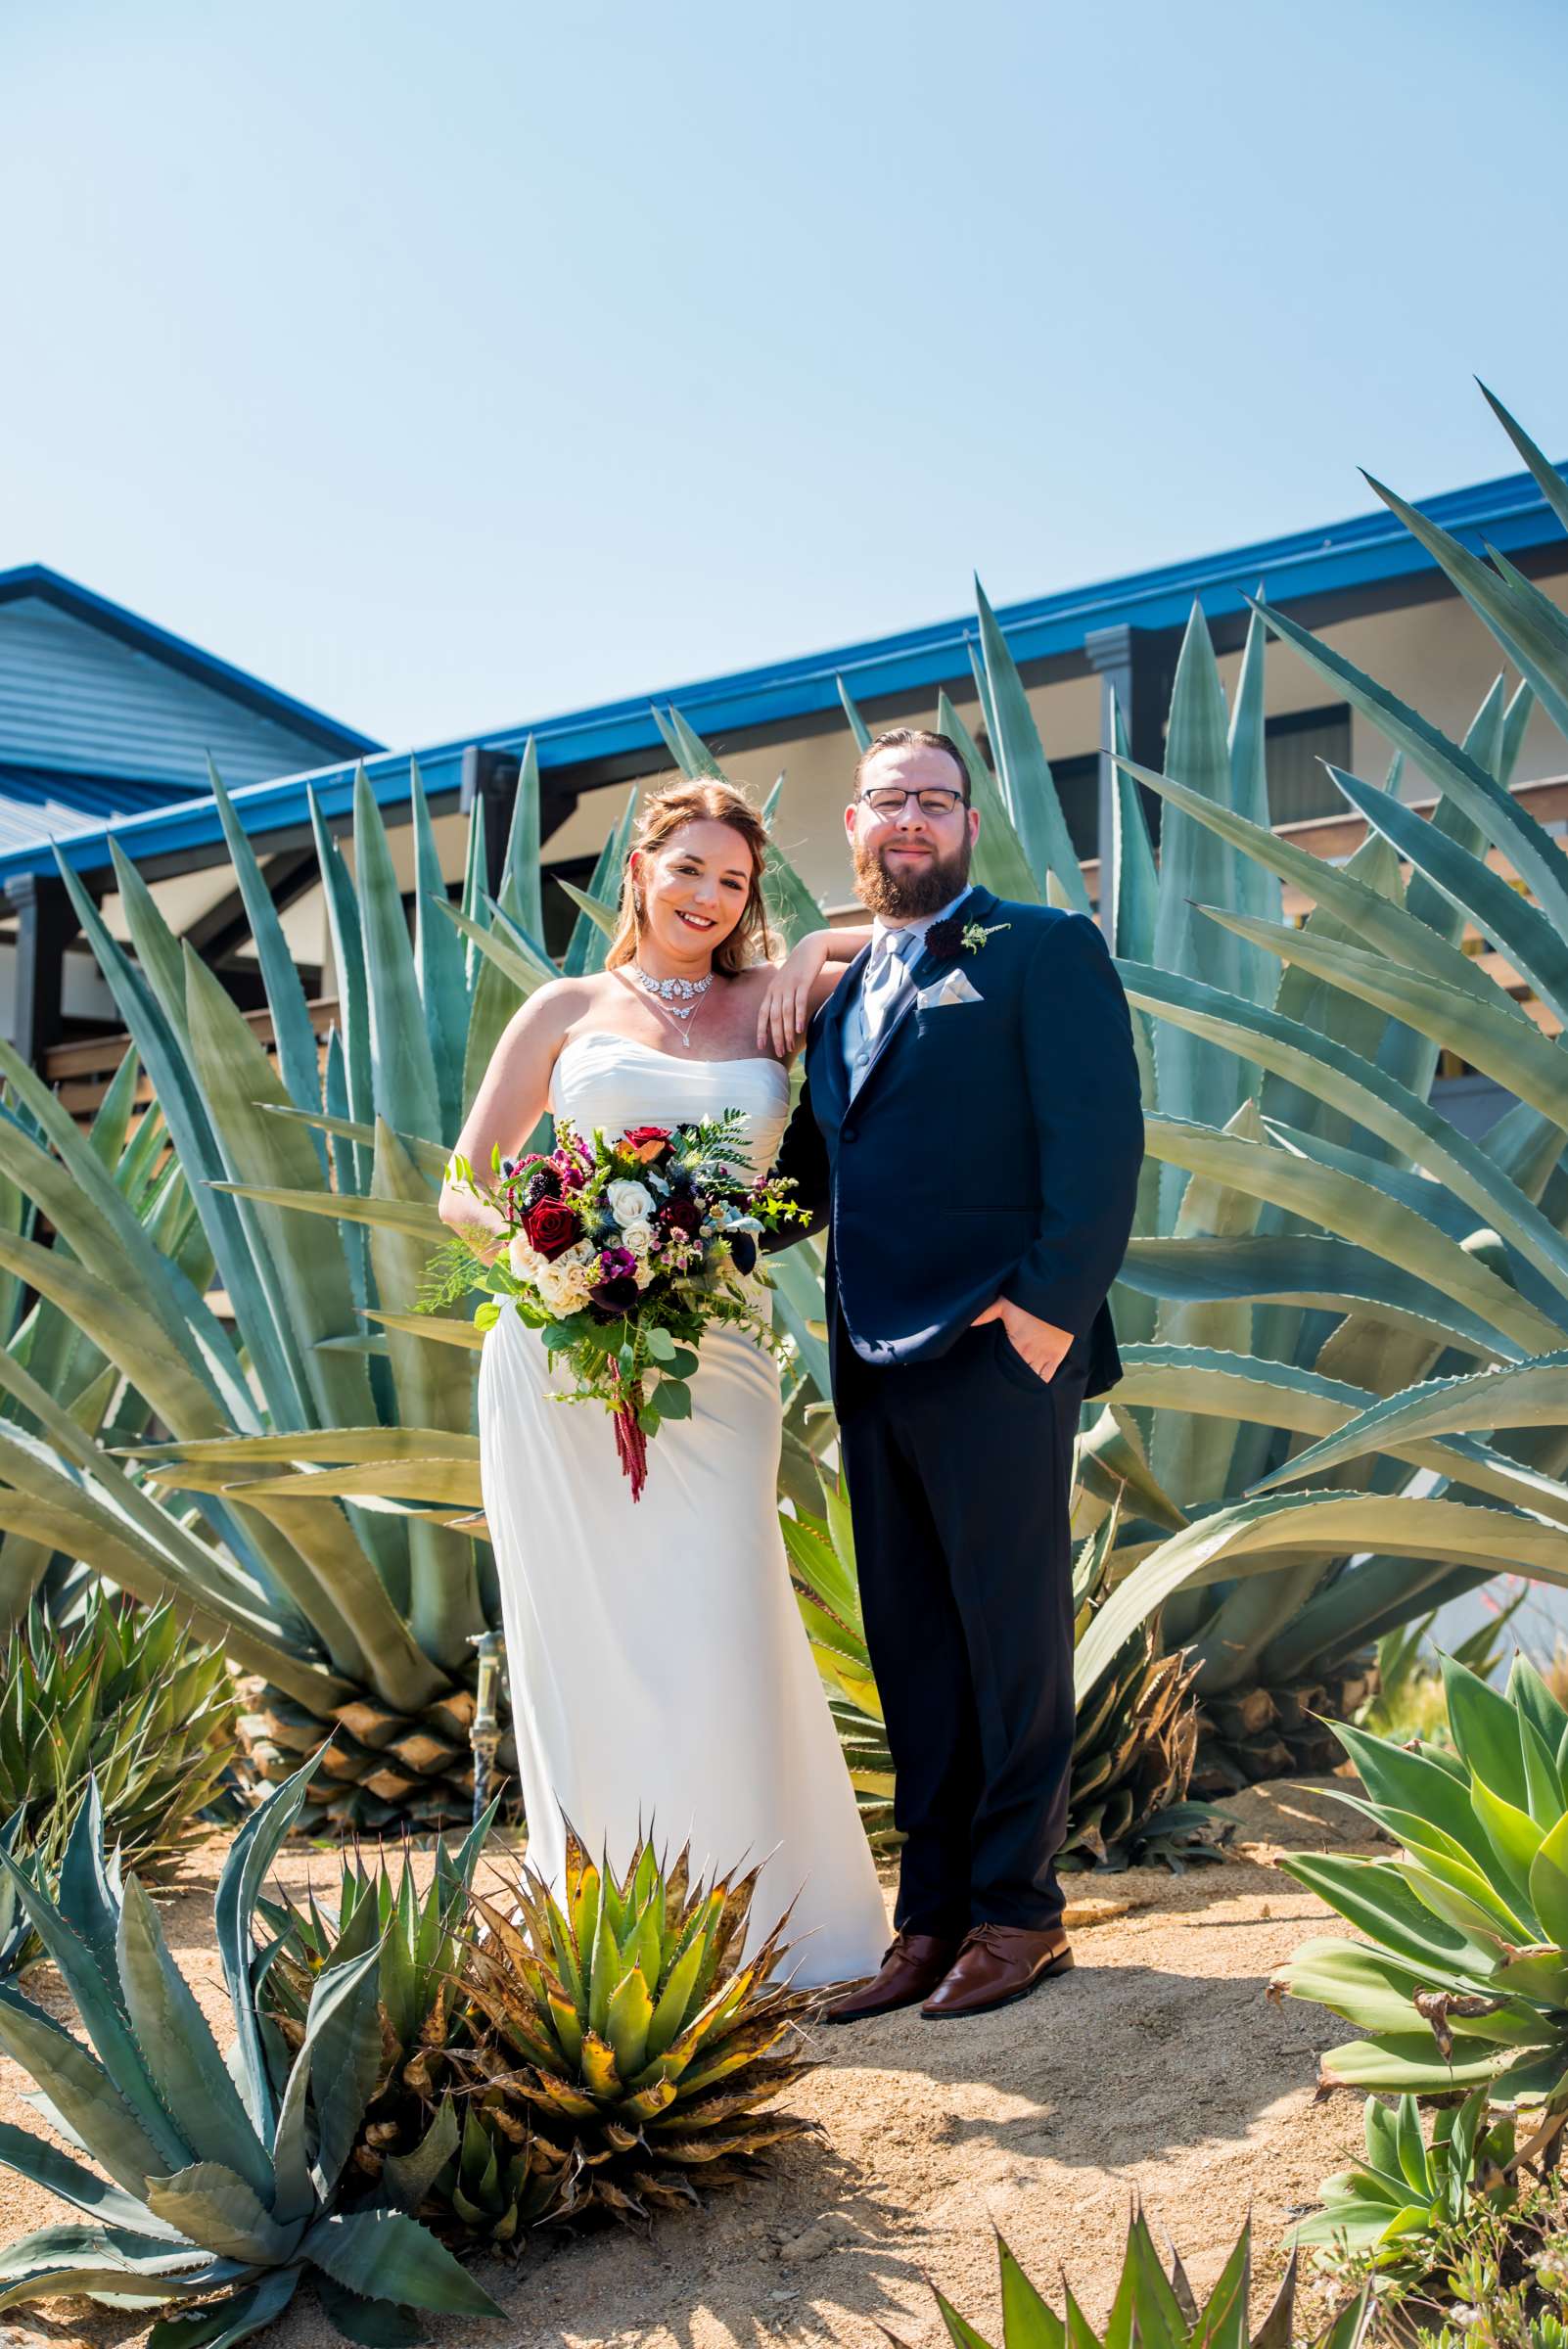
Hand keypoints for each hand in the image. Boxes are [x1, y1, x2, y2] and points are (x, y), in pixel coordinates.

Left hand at [757, 931, 830, 1056]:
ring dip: (787, 1031)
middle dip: (776, 1036)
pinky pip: (799, 1002)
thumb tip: (778, 1018)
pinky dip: (798, 1017)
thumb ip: (780, 999)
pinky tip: (800, 1030)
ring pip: (785, 1013)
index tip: (761, 1046)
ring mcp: (789, 985)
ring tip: (789, 1046)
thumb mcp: (785, 983)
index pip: (763, 1014)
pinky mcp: (802, 982)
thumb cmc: (798, 969)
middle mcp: (777, 989)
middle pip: (774, 1017)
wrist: (810, 949)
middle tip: (779, 1052)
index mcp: (771, 991)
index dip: (761, 1031)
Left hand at [970, 1296, 1072, 1382]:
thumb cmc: (1030, 1299)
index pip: (1005, 1365)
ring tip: (1017, 1384)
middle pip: (1017, 1373)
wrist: (1057, 1296)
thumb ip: (986, 1314)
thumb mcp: (1004, 1303)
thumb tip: (968, 1321)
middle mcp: (1029, 1353)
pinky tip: (1033, 1384)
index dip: (1000, 1371)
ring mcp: (1044, 1356)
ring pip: (1031, 1377)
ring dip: (1024, 1380)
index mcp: (1016, 1343)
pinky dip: (1040, 1381)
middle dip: (1011, 1377)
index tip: (995, 1374)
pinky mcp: (1056, 1356)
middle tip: (1005, 1381)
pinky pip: (1047, 1376)